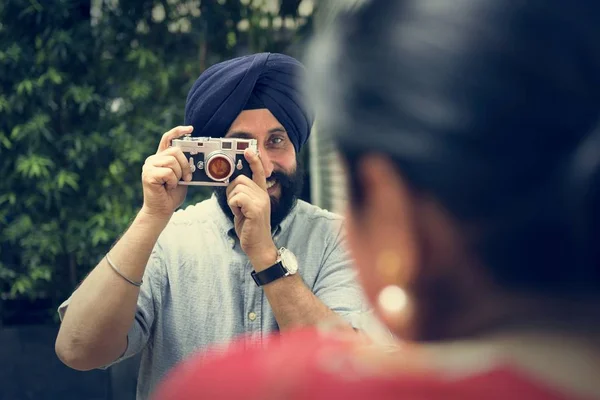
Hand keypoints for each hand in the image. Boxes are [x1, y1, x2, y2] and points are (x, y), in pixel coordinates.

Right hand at [140, 126, 192, 219]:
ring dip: (179, 175)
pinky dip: (173, 182)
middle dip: (186, 165)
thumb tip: (195, 158)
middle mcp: (153, 159)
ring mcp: (149, 166)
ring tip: (173, 184)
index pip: (167, 138)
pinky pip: (168, 172)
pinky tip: (167, 187)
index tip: (190, 129)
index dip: (178, 131)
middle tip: (186, 177)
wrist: (161, 210)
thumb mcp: (182, 176)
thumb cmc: (171, 195)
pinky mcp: (148, 174)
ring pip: (173, 162)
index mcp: (161, 157)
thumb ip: (184, 165)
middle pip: (175, 151)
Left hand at [226, 148, 277, 269]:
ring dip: (232, 200)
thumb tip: (233, 184)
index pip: (259, 172)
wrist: (259, 246)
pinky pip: (236, 198)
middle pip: (240, 179)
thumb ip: (244, 196)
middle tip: (236, 206)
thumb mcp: (247, 208)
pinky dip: (233, 206)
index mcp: (262, 193)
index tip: (249, 150)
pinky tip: (240, 215)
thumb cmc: (250, 228)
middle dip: (232, 191)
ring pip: (237, 188)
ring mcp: (261, 201)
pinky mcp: (256, 209)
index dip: (254, 160)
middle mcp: (264, 194)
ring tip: (239, 212)